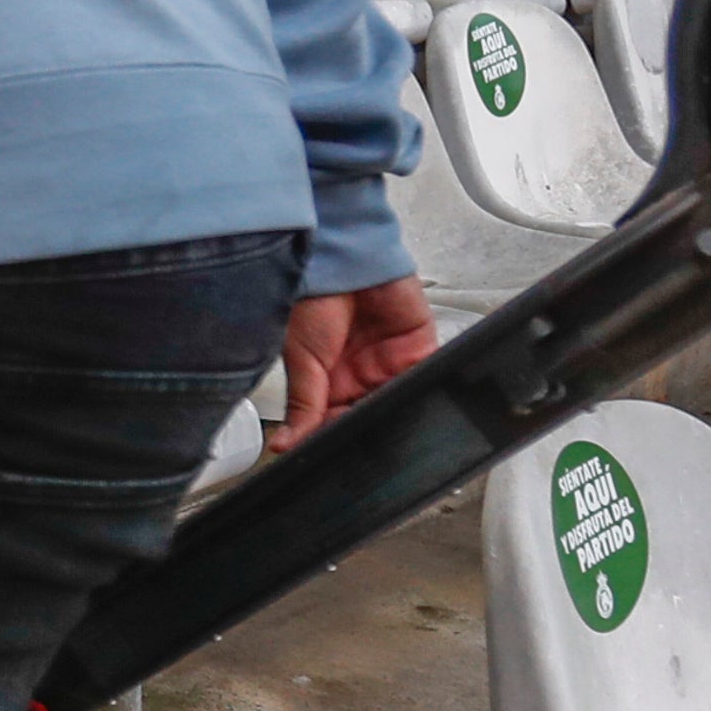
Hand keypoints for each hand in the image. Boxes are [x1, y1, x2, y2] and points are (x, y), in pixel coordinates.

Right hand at [273, 275, 438, 453]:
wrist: (340, 255)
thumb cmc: (311, 295)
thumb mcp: (300, 359)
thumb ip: (304, 405)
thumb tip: (285, 445)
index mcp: (328, 381)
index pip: (336, 421)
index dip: (336, 438)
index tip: (334, 455)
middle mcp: (360, 374)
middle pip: (369, 415)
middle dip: (367, 430)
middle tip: (361, 443)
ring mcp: (391, 363)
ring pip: (398, 402)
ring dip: (394, 414)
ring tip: (385, 426)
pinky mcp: (419, 348)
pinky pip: (426, 378)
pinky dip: (422, 392)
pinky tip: (411, 404)